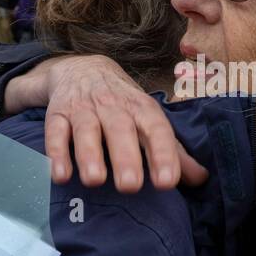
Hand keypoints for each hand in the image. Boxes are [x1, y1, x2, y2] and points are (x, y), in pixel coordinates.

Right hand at [5, 55, 208, 191]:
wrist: (82, 69)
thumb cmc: (123, 104)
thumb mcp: (150, 120)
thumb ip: (173, 151)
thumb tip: (201, 179)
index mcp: (142, 109)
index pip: (156, 129)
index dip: (163, 154)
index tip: (167, 182)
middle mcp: (114, 107)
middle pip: (120, 129)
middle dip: (125, 157)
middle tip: (130, 186)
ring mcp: (84, 109)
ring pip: (86, 129)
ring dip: (89, 154)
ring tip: (94, 180)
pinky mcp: (57, 114)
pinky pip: (55, 132)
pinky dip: (56, 153)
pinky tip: (60, 175)